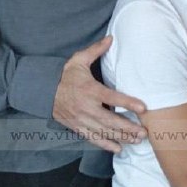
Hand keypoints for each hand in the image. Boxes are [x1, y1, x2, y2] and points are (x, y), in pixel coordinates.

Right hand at [52, 36, 146, 152]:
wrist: (42, 91)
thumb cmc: (65, 75)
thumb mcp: (78, 60)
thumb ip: (95, 50)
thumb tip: (111, 38)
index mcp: (89, 90)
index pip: (112, 98)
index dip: (128, 103)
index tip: (143, 108)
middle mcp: (86, 107)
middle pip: (110, 120)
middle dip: (128, 127)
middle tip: (144, 132)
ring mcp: (81, 119)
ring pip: (103, 131)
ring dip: (121, 137)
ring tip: (137, 140)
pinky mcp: (76, 127)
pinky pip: (92, 138)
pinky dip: (105, 144)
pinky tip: (119, 148)